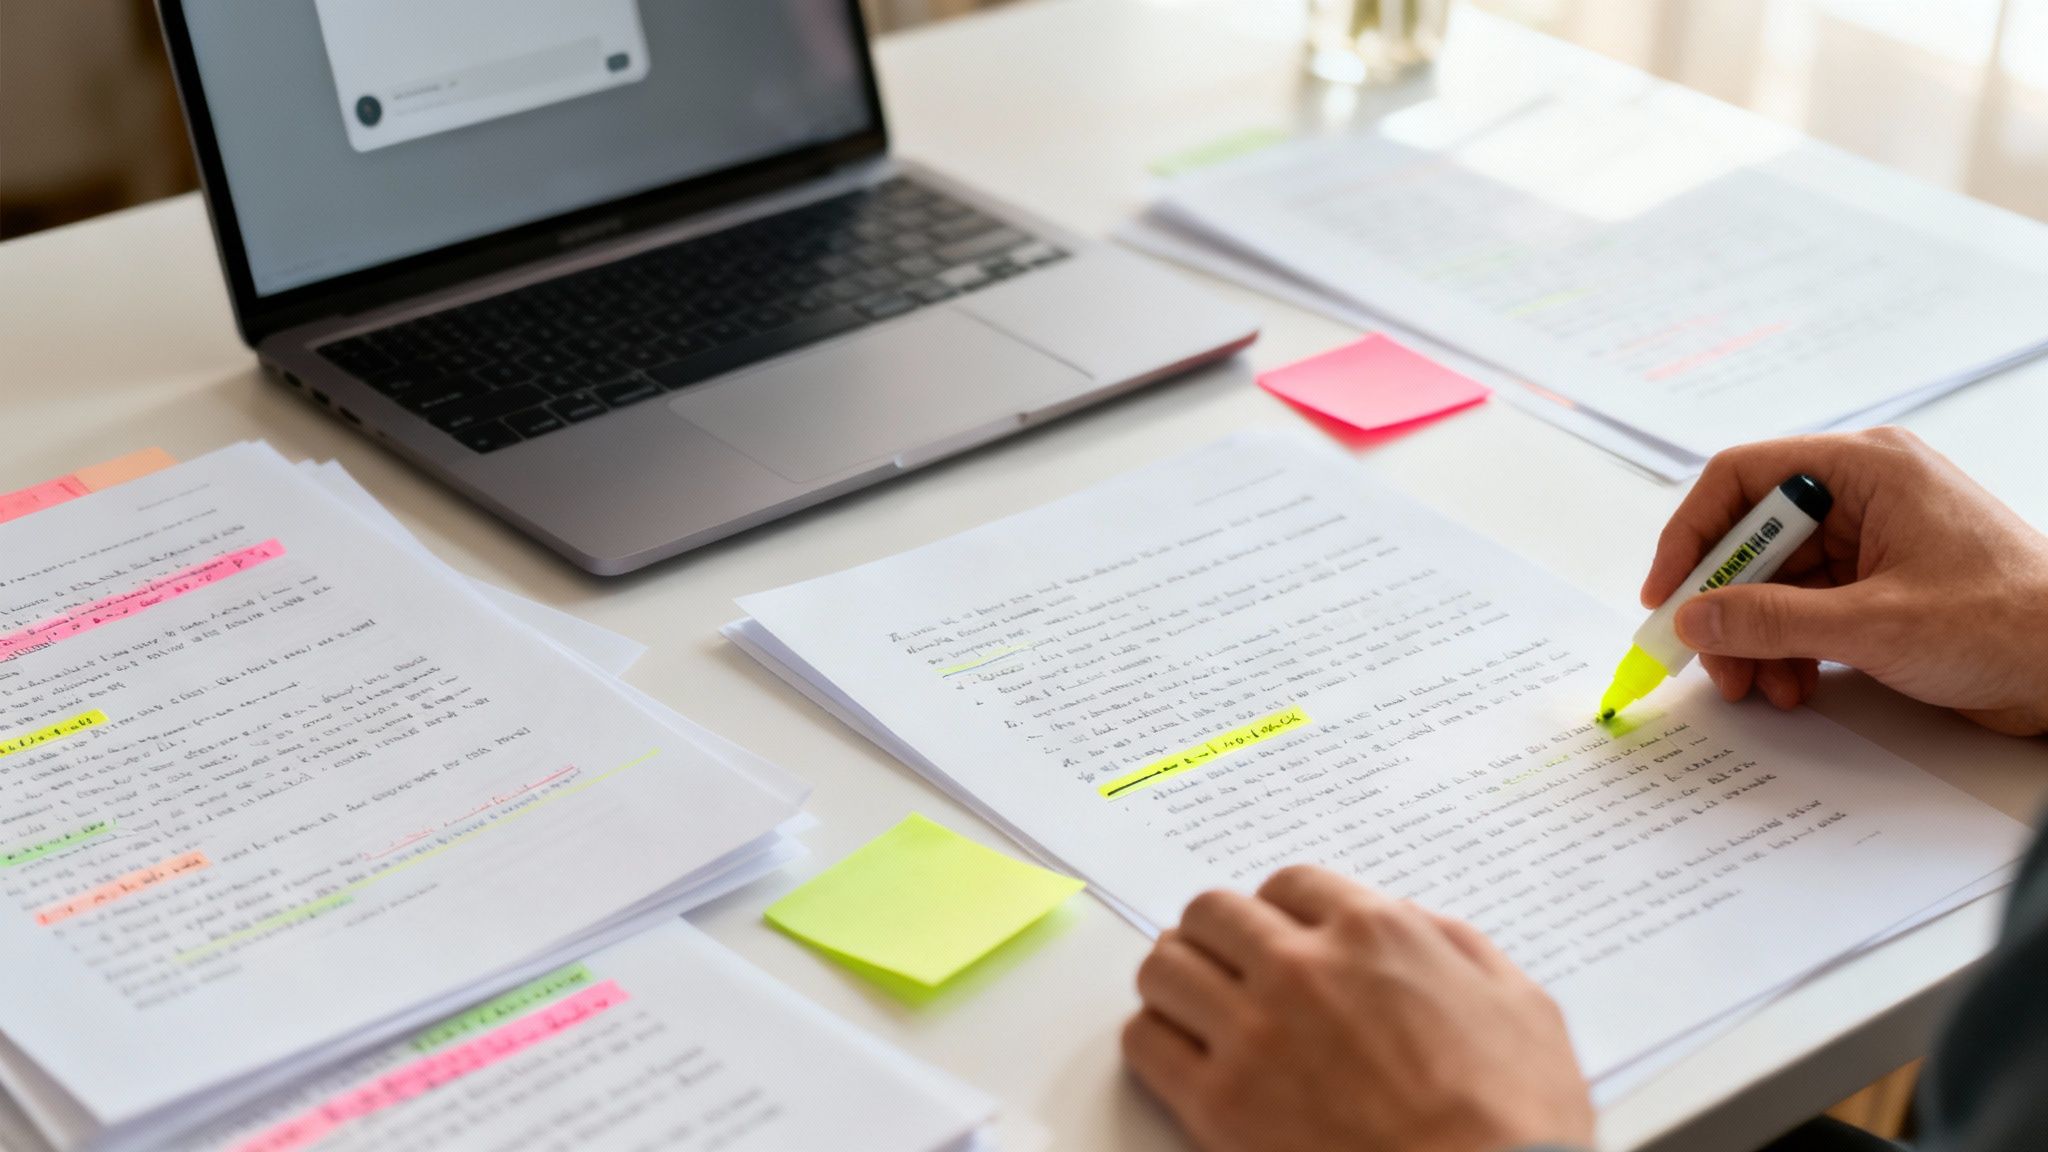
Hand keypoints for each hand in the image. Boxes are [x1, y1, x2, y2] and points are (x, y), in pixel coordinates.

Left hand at [1123, 866, 1593, 1151]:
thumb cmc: (1518, 1120)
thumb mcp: (1521, 1004)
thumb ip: (1455, 947)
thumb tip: (1411, 924)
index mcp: (1373, 932)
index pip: (1287, 883)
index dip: (1284, 912)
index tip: (1284, 938)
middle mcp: (1301, 967)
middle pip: (1211, 913)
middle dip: (1221, 938)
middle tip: (1232, 969)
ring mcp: (1253, 1033)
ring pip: (1165, 968)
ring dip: (1180, 982)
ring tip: (1199, 1008)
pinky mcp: (1218, 1103)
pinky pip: (1145, 1042)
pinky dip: (1158, 1042)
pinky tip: (1186, 1059)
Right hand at [1644, 427, 2047, 735]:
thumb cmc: (2010, 624)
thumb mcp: (1875, 625)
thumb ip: (1772, 620)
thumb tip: (1693, 617)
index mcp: (1867, 469)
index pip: (1743, 478)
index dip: (1694, 534)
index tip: (1668, 593)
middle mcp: (1865, 495)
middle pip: (1754, 536)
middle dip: (1725, 603)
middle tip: (1704, 657)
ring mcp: (1874, 542)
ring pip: (1774, 580)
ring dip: (1754, 636)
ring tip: (1755, 686)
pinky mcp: (1881, 587)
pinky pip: (1805, 607)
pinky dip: (1788, 647)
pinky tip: (1792, 685)